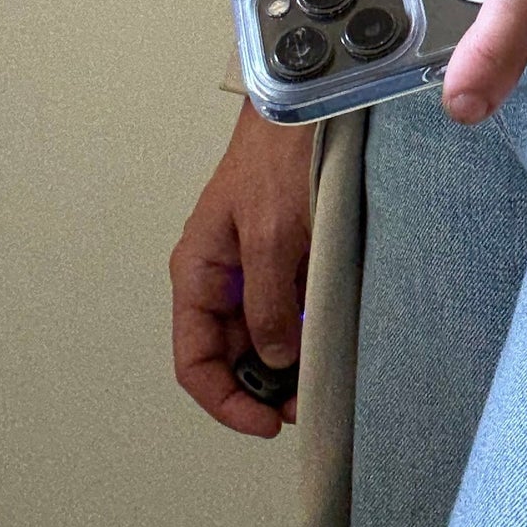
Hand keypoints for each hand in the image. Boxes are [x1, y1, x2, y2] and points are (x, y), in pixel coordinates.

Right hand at [170, 99, 314, 436]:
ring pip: (263, 332)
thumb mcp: (272, 234)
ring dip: (288, 360)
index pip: (194, 360)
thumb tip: (275, 359)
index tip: (267, 422)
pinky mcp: (289, 252)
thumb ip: (269, 301)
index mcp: (199, 272)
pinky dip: (306, 326)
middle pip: (230, 352)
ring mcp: (255, 264)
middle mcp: (222, 274)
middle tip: (304, 404)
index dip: (226, 400)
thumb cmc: (277, 157)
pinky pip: (290, 304)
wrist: (306, 105)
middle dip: (262, 386)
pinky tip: (331, 336)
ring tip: (321, 376)